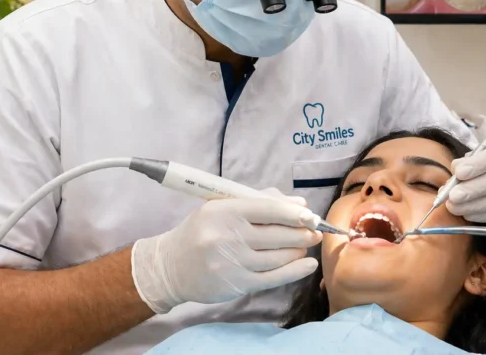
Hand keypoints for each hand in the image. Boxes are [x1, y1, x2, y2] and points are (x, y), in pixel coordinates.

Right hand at [132, 188, 321, 313]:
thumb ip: (260, 201)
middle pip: (278, 234)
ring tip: (306, 245)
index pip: (268, 209)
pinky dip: (295, 271)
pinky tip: (308, 265)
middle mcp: (227, 236)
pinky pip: (273, 278)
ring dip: (298, 250)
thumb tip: (300, 204)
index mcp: (224, 211)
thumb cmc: (202, 231)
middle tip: (315, 231)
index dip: (295, 213)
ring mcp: (232, 262)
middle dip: (302, 233)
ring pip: (278, 257)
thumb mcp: (222, 207)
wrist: (170, 267)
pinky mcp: (236, 284)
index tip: (311, 216)